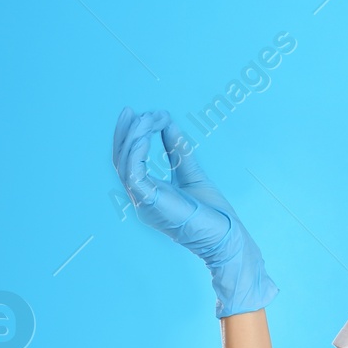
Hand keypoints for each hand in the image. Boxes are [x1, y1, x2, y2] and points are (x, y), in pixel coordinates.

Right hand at [111, 106, 278, 318]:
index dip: (129, 137)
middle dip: (125, 133)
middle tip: (130, 110)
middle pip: (122, 161)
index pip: (130, 162)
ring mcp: (143, 202)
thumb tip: (169, 125)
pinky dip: (137, 152)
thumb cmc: (212, 213)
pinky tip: (145, 135)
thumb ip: (179, 151)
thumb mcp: (192, 173)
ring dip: (132, 138)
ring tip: (144, 118)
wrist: (225, 236)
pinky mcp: (150, 202)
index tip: (136, 114)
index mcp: (149, 193)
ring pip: (125, 165)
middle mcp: (141, 198)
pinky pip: (134, 173)